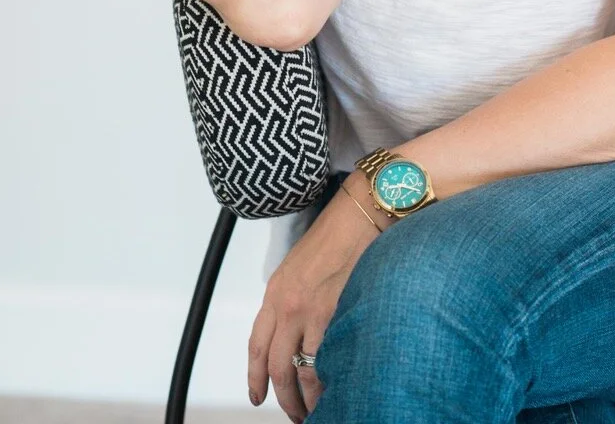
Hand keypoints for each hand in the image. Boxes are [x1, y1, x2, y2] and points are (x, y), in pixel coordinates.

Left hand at [248, 178, 384, 420]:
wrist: (360, 212)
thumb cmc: (337, 232)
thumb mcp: (300, 265)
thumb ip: (291, 297)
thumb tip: (295, 331)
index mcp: (275, 291)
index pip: (256, 345)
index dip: (254, 376)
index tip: (256, 396)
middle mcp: (287, 304)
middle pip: (276, 366)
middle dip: (283, 398)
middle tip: (294, 414)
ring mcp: (311, 310)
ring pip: (302, 371)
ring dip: (308, 397)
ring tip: (318, 410)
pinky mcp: (335, 312)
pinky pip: (327, 359)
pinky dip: (330, 379)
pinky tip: (337, 387)